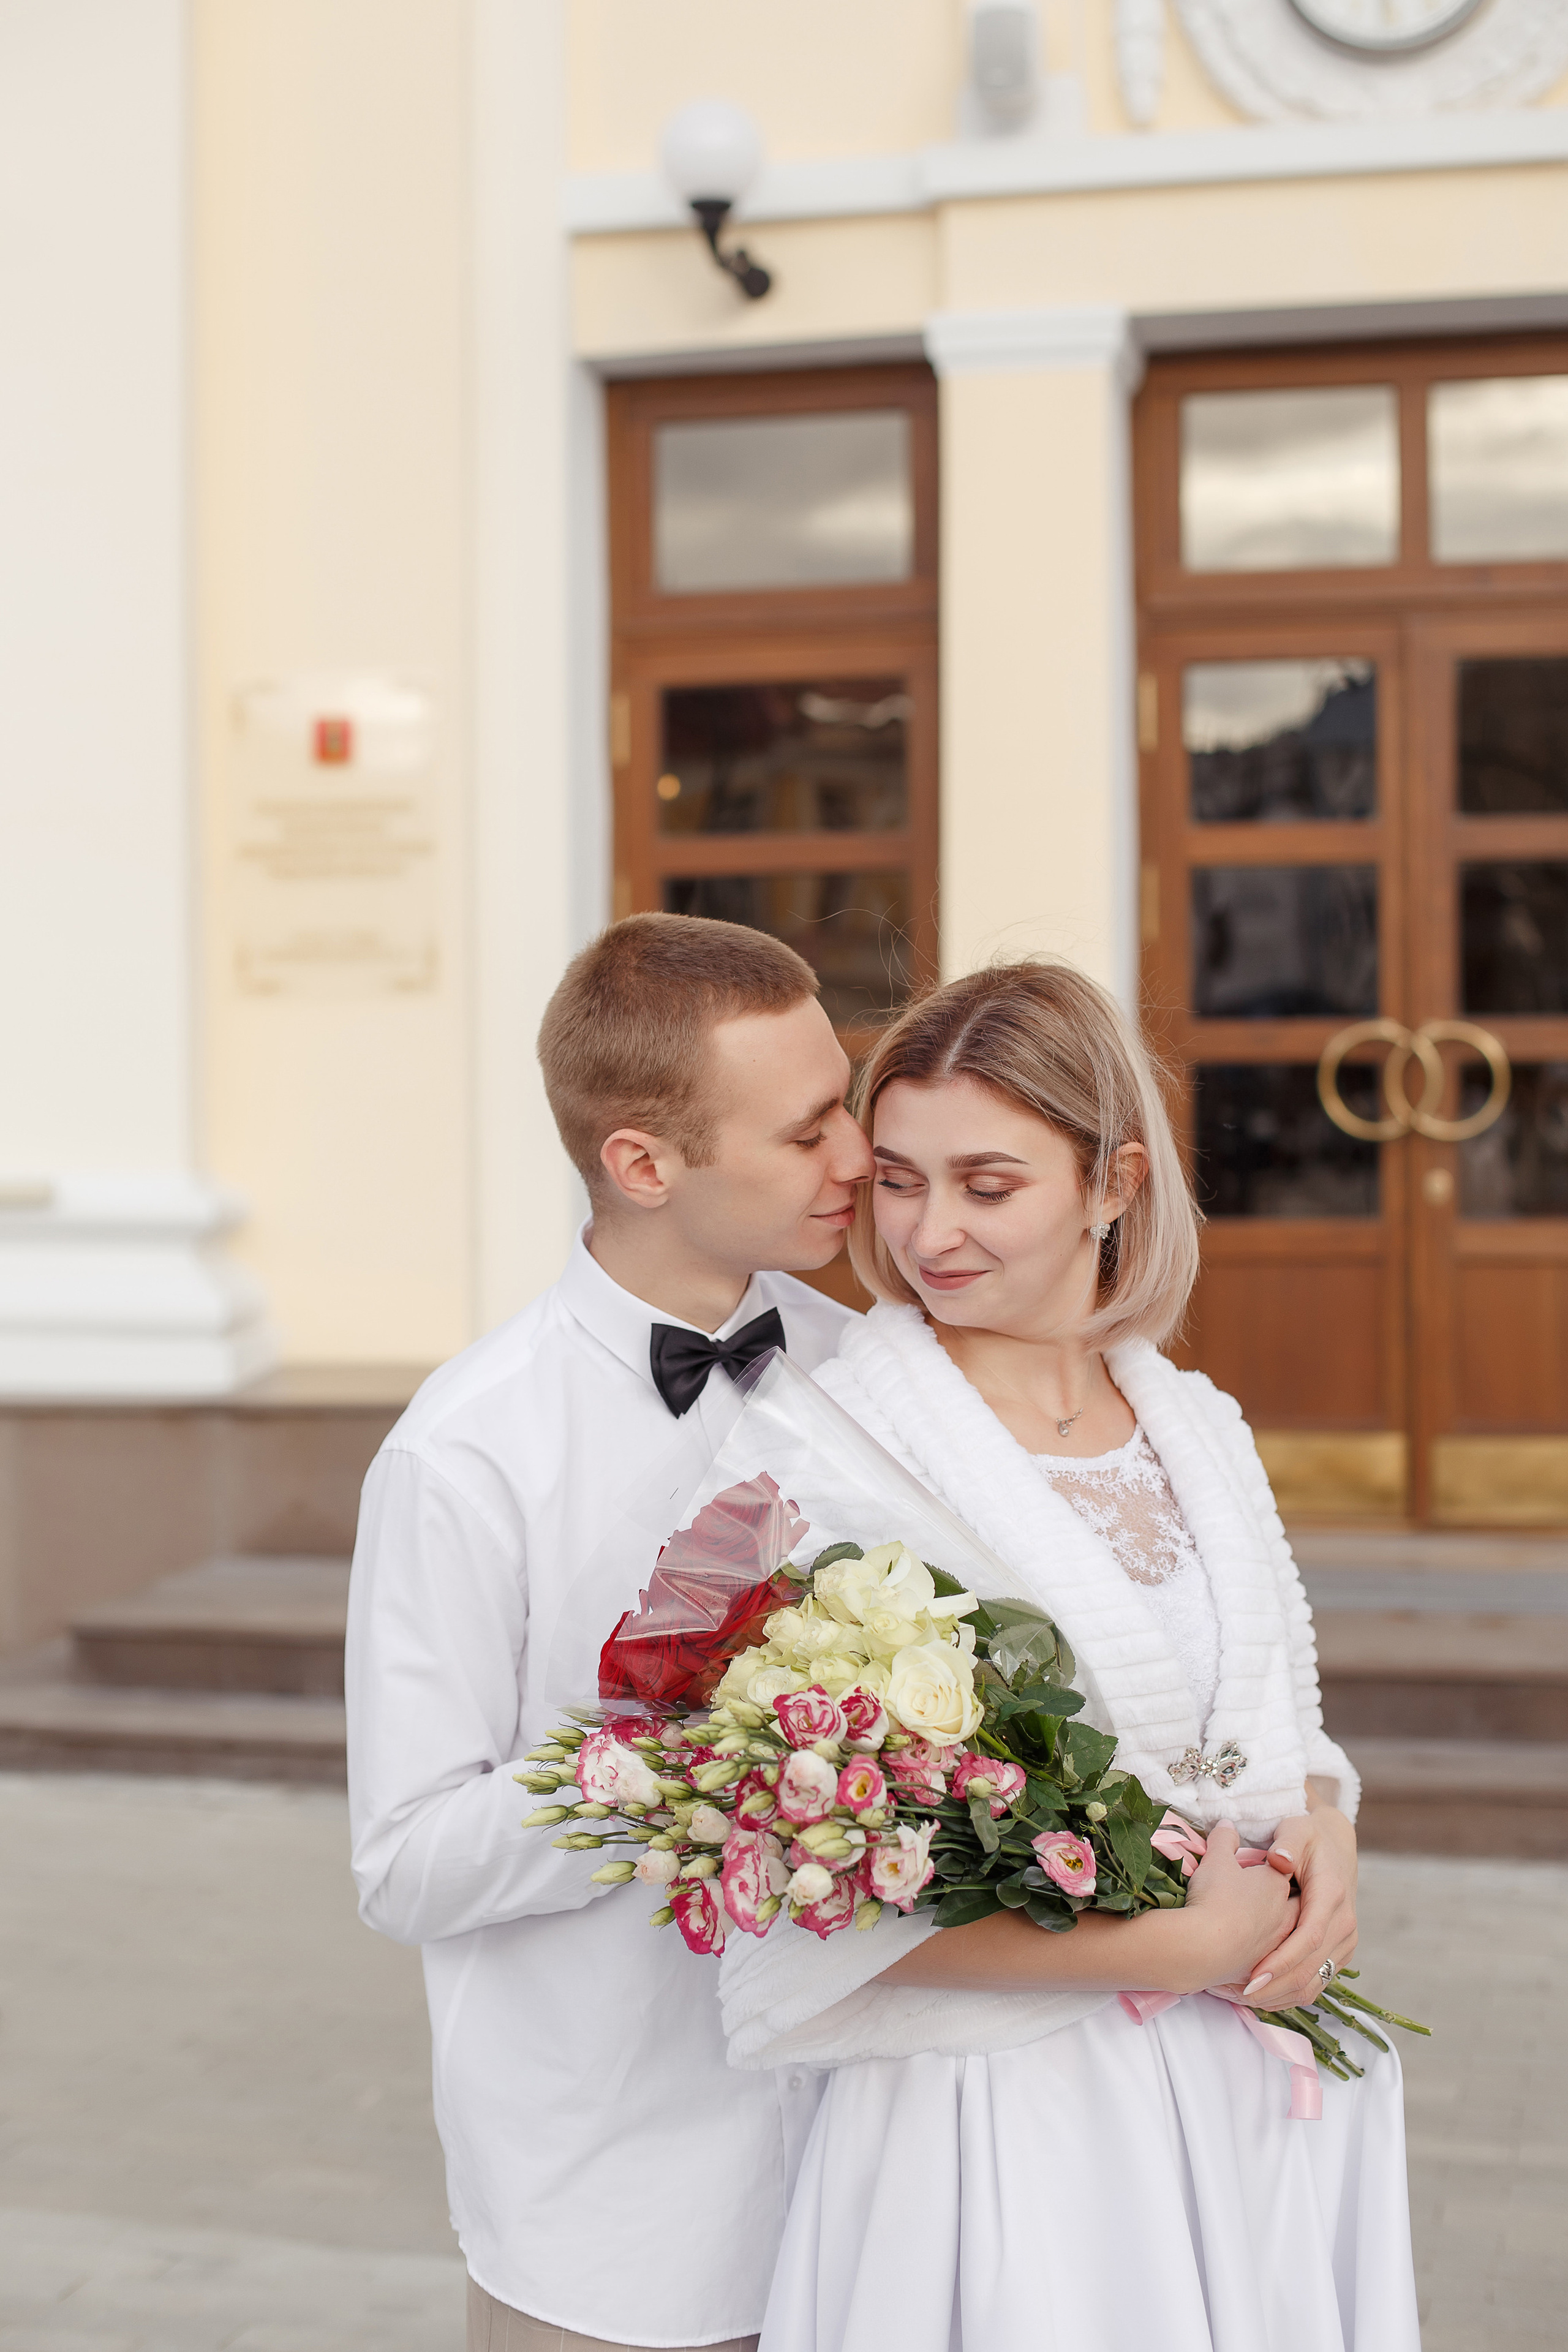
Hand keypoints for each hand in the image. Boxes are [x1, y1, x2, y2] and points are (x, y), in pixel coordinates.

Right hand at [1177, 1822, 1298, 1994]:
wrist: (1203, 1946)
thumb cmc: (1215, 1897)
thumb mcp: (1216, 1859)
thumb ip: (1224, 1839)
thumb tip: (1227, 1825)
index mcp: (1279, 1887)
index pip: (1287, 1877)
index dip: (1279, 1874)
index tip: (1267, 1873)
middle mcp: (1287, 1918)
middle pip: (1298, 1913)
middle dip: (1293, 1911)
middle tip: (1276, 1909)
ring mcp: (1279, 1947)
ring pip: (1291, 1945)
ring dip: (1285, 1946)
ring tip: (1271, 1945)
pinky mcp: (1268, 1972)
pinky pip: (1280, 1974)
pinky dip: (1275, 1973)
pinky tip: (1262, 1972)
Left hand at [1219, 1803, 1358, 2012]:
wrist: (1336, 1845)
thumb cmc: (1309, 1836)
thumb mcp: (1297, 1830)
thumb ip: (1287, 1843)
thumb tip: (1279, 1858)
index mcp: (1332, 1896)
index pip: (1308, 1938)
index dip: (1280, 1962)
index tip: (1251, 1977)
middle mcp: (1345, 1924)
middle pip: (1310, 1969)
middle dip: (1274, 1987)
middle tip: (1237, 1995)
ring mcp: (1345, 1942)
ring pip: (1315, 1983)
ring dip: (1279, 1996)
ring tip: (1242, 1998)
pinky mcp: (1340, 1953)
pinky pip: (1317, 1984)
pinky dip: (1289, 1994)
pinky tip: (1259, 1996)